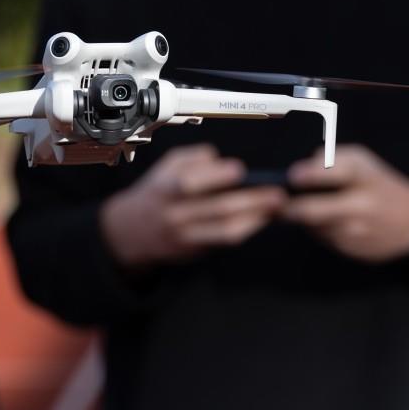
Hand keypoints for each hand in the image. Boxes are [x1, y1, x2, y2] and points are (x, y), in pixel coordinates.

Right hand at [100, 144, 286, 268]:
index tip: (240, 170)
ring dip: (255, 219)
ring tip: (276, 207)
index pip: (189, 184)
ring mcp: (185, 236)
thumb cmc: (156, 193)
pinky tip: (262, 218)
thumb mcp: (165, 167)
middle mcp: (174, 215)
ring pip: (225, 230)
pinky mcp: (195, 251)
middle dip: (251, 201)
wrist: (131, 232)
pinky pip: (225, 241)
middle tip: (277, 193)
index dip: (215, 177)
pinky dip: (246, 229)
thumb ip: (192, 158)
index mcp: (164, 190)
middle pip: (216, 209)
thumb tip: (220, 160)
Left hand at [284, 144, 408, 262]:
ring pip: (313, 226)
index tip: (293, 176)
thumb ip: (332, 159)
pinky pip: (322, 237)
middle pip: (313, 211)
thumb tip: (301, 168)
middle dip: (290, 207)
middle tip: (278, 203)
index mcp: (365, 177)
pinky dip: (316, 229)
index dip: (311, 174)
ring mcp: (356, 230)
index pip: (336, 172)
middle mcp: (362, 205)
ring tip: (297, 209)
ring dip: (301, 219)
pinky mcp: (352, 248)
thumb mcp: (363, 162)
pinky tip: (323, 220)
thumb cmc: (378, 184)